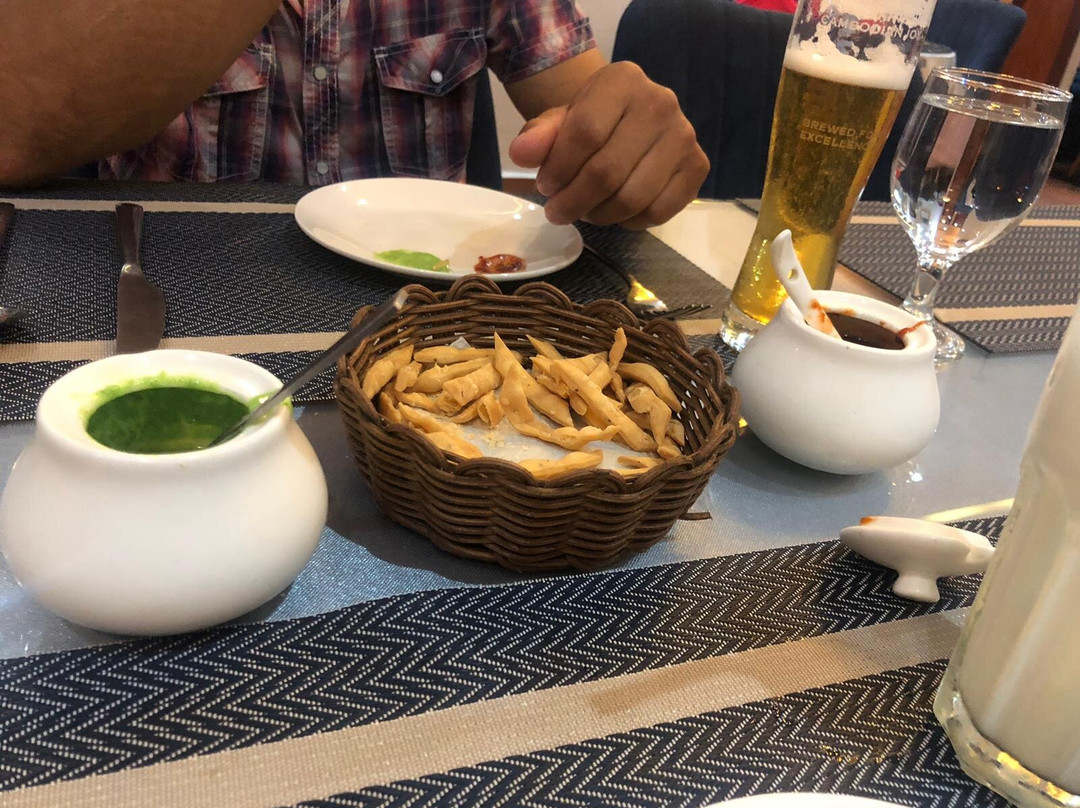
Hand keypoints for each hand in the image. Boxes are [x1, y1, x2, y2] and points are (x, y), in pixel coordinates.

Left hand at [508, 62, 708, 229]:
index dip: (558, 169)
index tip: (545, 186)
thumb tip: (521, 154)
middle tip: (557, 211)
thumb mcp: (560, 121)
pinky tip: (616, 213)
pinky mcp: (698, 166)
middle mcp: (661, 102)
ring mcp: (684, 136)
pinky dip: (631, 222)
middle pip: (607, 172)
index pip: (585, 133)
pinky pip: (659, 212)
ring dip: (599, 215)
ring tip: (585, 211)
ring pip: (632, 198)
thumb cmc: (591, 120)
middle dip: (574, 201)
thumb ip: (539, 136)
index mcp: (622, 80)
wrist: (630, 119)